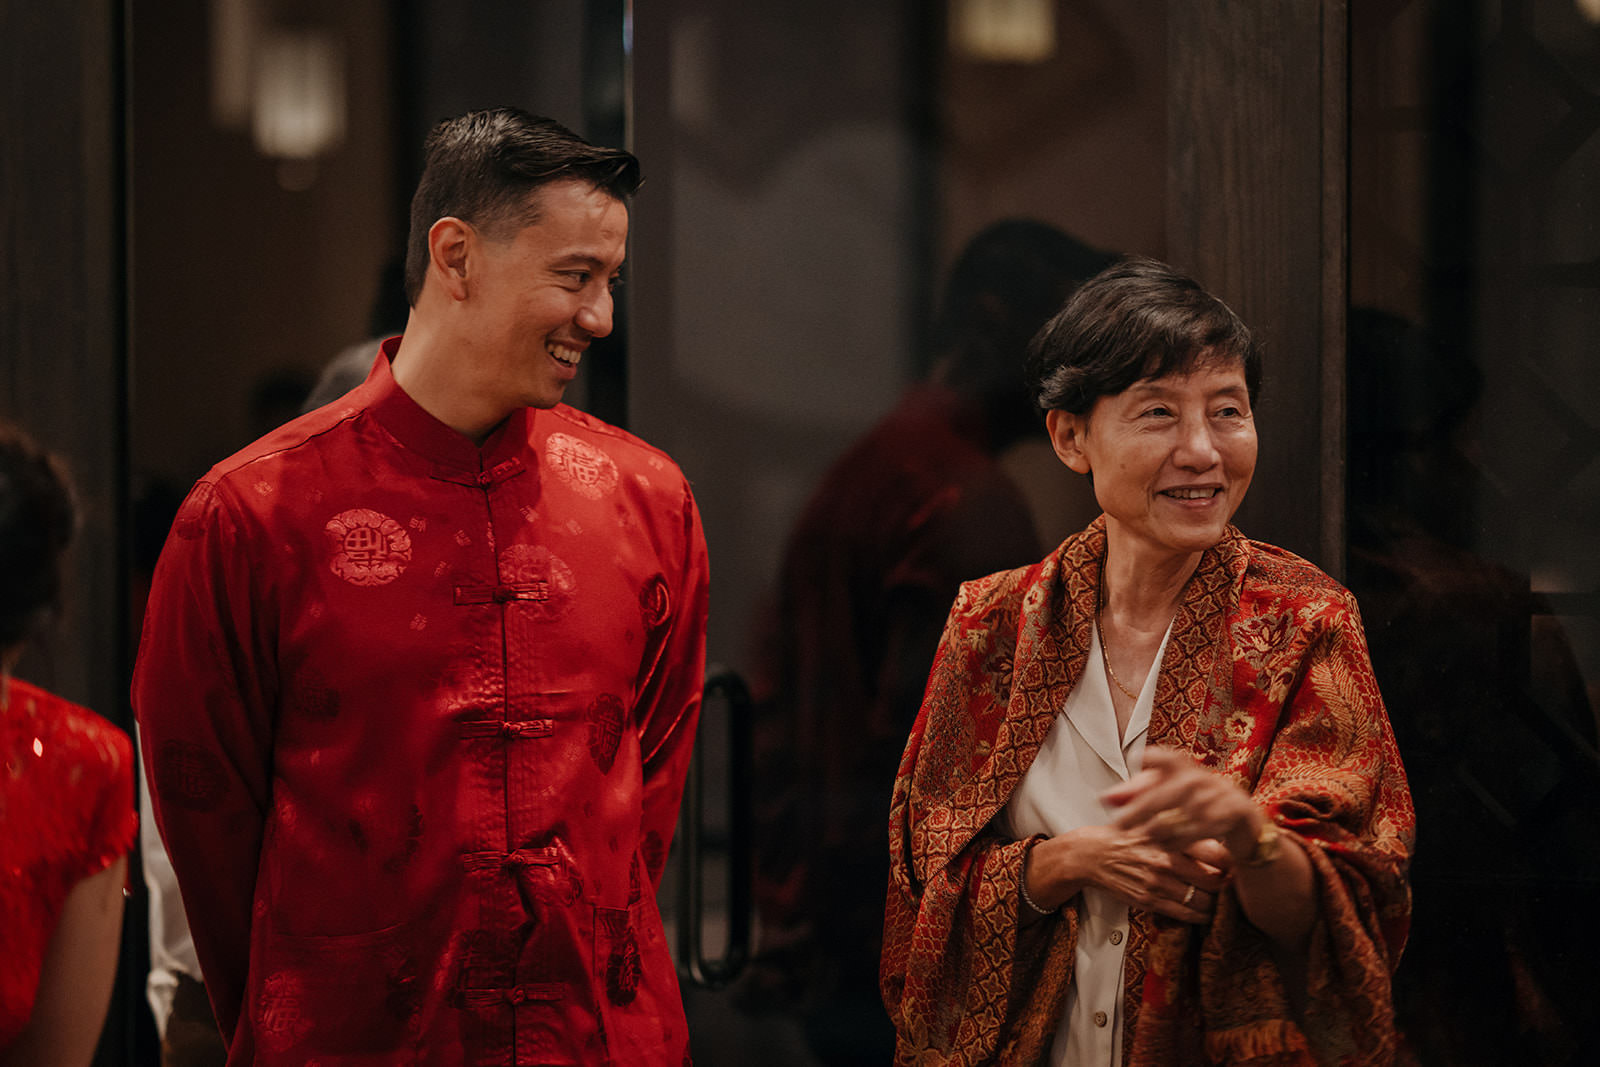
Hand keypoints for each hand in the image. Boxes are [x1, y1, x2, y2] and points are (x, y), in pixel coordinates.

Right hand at [1028, 825, 1227, 924]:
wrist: (1091, 854)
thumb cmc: (1124, 837)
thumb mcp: (1152, 822)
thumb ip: (1181, 825)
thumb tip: (1214, 832)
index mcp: (1170, 836)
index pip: (1216, 853)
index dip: (1229, 863)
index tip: (1232, 866)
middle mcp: (1166, 860)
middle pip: (1213, 880)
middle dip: (1224, 885)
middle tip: (1228, 885)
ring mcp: (1157, 883)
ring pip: (1202, 901)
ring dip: (1213, 903)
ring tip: (1215, 900)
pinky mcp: (1148, 900)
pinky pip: (1185, 914)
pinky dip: (1198, 916)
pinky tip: (1201, 912)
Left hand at [1099, 746, 1266, 864]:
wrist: (1245, 824)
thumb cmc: (1197, 807)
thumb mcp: (1168, 799)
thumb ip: (1137, 795)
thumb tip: (1103, 799)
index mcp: (1185, 769)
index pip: (1169, 757)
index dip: (1155, 757)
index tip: (1137, 758)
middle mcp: (1203, 777)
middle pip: (1170, 790)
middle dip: (1142, 808)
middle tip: (1119, 824)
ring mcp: (1223, 793)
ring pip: (1188, 811)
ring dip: (1163, 828)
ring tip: (1144, 839)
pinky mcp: (1238, 811)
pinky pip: (1208, 826)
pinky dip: (1186, 838)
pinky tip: (1168, 847)